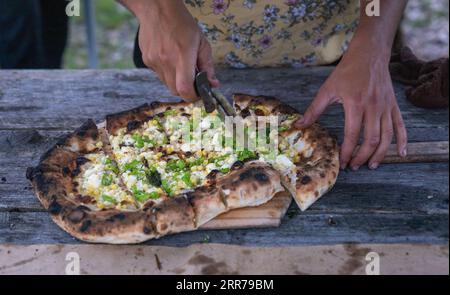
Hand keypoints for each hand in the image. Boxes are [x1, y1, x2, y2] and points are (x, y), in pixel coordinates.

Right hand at [124, 0, 218, 100]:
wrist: (157, 9)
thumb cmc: (182, 23)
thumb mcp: (201, 42)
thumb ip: (208, 66)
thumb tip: (213, 84)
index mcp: (182, 56)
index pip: (185, 89)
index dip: (193, 96)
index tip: (199, 93)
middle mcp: (166, 61)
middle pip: (176, 91)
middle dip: (186, 90)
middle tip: (193, 81)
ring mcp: (154, 62)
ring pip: (167, 84)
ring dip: (176, 81)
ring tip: (180, 65)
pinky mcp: (147, 61)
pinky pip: (159, 75)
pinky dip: (167, 72)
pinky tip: (170, 58)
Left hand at [295, 40, 407, 169]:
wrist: (369, 54)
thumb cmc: (346, 72)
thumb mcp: (327, 89)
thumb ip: (314, 110)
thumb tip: (299, 125)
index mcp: (355, 104)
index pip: (352, 135)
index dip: (347, 151)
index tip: (341, 162)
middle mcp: (373, 107)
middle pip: (371, 140)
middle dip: (362, 157)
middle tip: (353, 166)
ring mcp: (386, 107)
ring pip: (387, 137)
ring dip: (379, 154)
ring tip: (371, 165)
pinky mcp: (393, 105)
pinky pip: (401, 126)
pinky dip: (402, 141)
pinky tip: (401, 153)